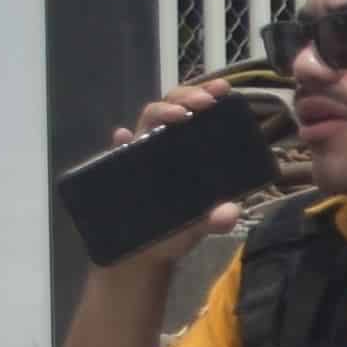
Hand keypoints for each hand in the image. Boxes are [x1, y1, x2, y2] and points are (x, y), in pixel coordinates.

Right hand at [86, 78, 274, 285]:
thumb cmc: (176, 232)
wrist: (143, 257)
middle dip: (187, 97)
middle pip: (170, 107)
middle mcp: (161, 146)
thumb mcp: (202, 226)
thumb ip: (218, 219)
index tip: (224, 89)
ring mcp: (139, 156)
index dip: (205, 95)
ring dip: (162, 112)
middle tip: (205, 102)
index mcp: (184, 149)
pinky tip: (123, 138)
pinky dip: (120, 143)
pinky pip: (116, 153)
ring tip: (180, 117)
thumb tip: (229, 211)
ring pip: (146, 121)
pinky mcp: (120, 171)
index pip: (194, 112)